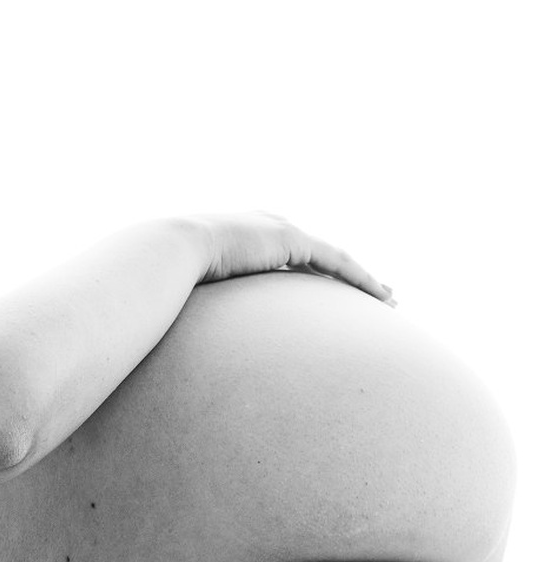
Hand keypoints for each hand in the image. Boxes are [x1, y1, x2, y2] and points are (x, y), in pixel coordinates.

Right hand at [182, 211, 393, 305]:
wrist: (173, 249)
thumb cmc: (173, 274)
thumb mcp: (193, 288)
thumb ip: (204, 302)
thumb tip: (194, 334)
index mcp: (247, 236)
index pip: (291, 256)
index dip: (314, 273)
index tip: (329, 291)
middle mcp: (269, 228)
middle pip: (320, 255)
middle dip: (347, 274)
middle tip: (374, 292)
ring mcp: (281, 230)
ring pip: (335, 259)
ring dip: (363, 279)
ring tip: (388, 298)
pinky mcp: (292, 239)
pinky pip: (337, 262)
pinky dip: (360, 278)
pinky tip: (380, 294)